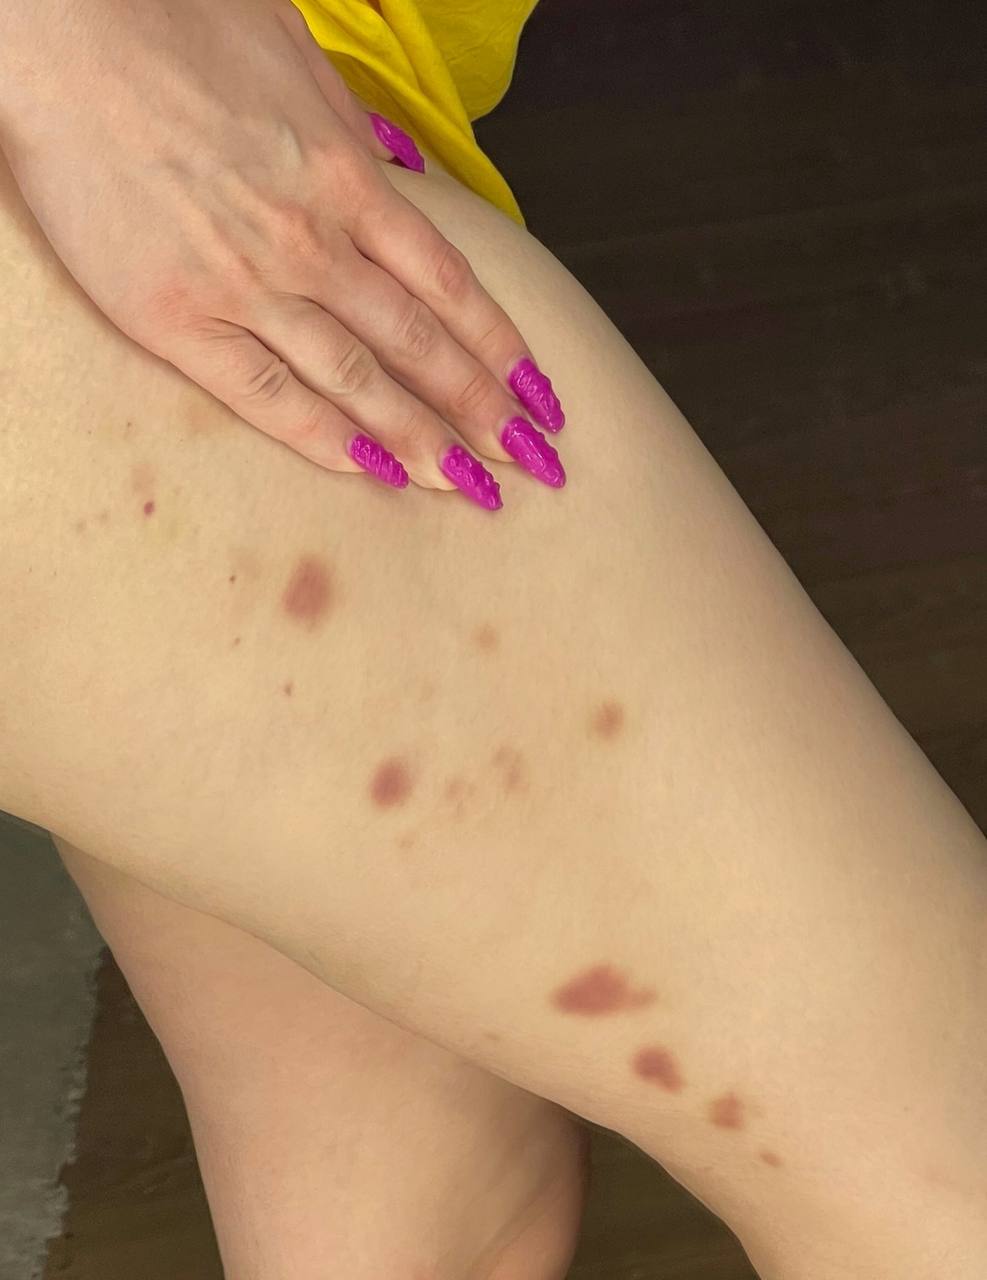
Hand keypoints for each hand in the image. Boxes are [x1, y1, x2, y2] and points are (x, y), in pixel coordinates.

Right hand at [0, 0, 565, 507]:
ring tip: (470, 485)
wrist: (60, 26)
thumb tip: (393, 171)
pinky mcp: (175, 318)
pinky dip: (325, 438)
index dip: (499, 346)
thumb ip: (351, 128)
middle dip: (482, 408)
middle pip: (418, 343)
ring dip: (422, 438)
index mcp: (346, 175)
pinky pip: (265, 395)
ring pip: (357, 379)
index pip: (448, 283)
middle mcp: (311, 241)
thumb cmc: (173, 18)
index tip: (537, 393)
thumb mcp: (295, 53)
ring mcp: (245, 285)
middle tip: (529, 460)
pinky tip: (373, 474)